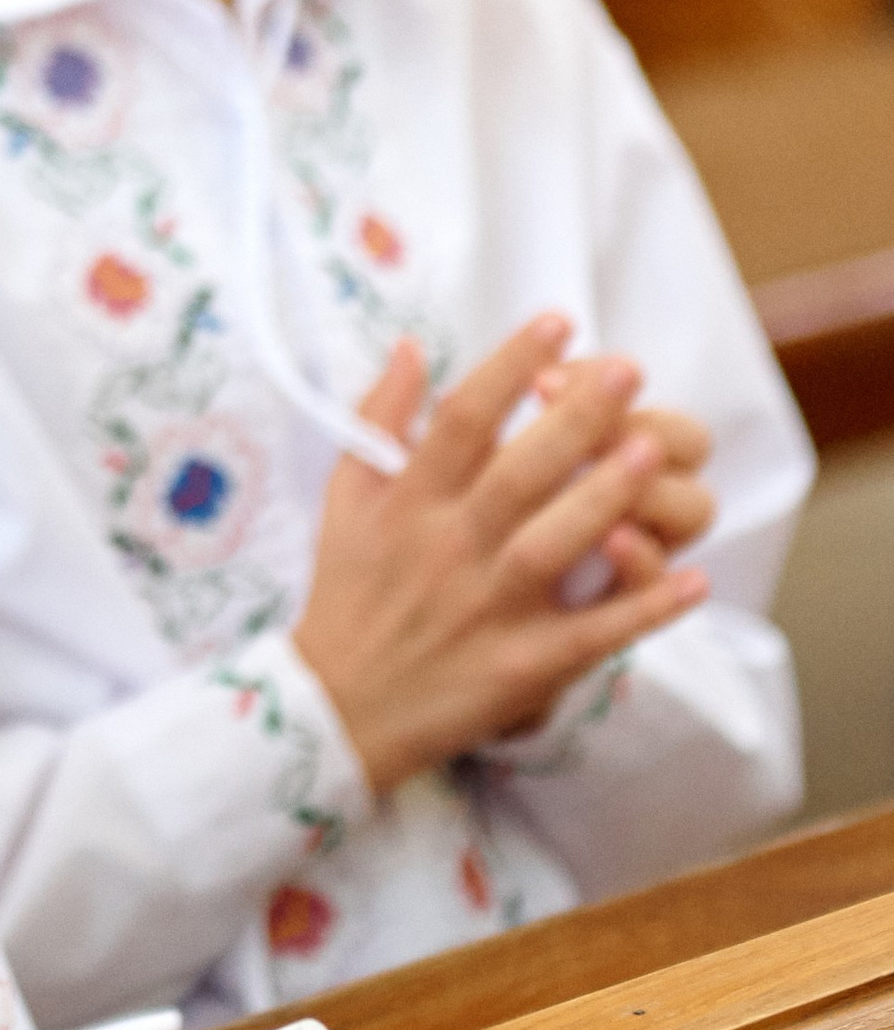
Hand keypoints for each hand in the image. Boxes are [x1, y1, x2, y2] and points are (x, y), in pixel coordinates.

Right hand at [292, 321, 710, 792]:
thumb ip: (379, 418)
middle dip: (574, 418)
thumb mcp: (345, 496)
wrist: (337, 706)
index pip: (460, 419)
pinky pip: (589, 633)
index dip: (509, 365)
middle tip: (628, 371)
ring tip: (650, 453)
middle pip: (517, 472)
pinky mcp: (520, 665)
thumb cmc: (348, 590)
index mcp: (408, 501)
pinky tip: (692, 581)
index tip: (557, 323)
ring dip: (605, 500)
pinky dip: (641, 609)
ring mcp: (487, 608)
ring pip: (553, 545)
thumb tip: (415, 347)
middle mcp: (448, 547)